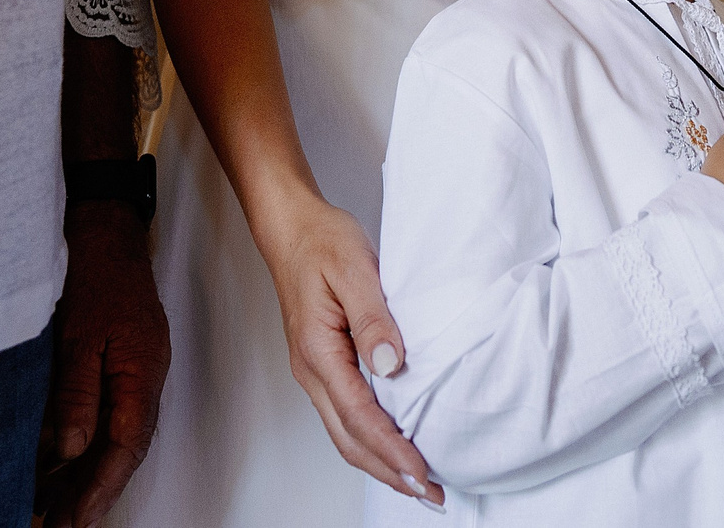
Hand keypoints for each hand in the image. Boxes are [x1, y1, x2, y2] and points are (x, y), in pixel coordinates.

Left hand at [36, 206, 171, 527]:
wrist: (105, 228)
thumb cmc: (96, 270)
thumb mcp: (80, 333)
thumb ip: (78, 393)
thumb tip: (71, 448)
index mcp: (143, 373)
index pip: (126, 446)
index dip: (101, 489)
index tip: (76, 522)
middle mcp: (144, 378)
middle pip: (122, 451)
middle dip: (91, 495)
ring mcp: (132, 370)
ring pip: (112, 437)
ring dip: (84, 475)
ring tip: (49, 510)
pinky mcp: (116, 363)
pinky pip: (103, 416)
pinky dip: (82, 446)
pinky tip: (54, 464)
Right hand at [256, 197, 438, 509]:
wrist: (293, 228)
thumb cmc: (323, 243)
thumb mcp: (355, 269)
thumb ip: (374, 318)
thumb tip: (391, 365)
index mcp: (318, 352)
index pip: (359, 416)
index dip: (392, 449)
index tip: (422, 473)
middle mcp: (312, 371)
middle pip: (349, 439)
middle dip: (389, 473)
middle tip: (430, 495)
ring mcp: (315, 372)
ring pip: (345, 434)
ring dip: (380, 462)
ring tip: (417, 482)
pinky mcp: (324, 365)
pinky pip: (346, 416)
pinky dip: (371, 440)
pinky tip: (394, 444)